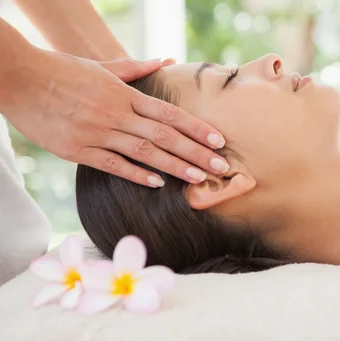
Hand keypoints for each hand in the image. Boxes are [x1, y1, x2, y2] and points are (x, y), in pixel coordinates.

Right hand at [1, 50, 228, 186]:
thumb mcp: (102, 67)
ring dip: (175, 166)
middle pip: (166, 135)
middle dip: (197, 153)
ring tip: (199, 179)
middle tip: (222, 167)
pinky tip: (157, 183)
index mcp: (125, 95)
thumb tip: (166, 61)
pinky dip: (137, 174)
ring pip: (145, 152)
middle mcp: (117, 114)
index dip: (197, 128)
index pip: (170, 113)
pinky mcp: (78, 150)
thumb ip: (136, 69)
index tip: (218, 141)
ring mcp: (98, 132)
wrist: (19, 78)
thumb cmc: (62, 71)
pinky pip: (113, 164)